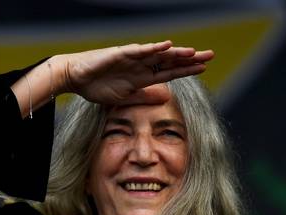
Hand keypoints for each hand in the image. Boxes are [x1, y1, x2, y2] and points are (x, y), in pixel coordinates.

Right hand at [58, 40, 213, 105]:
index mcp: (142, 77)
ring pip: (159, 54)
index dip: (187, 70)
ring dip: (177, 53)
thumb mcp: (124, 98)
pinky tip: (168, 46)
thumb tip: (164, 99)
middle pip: (170, 61)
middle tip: (210, 56)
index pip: (170, 72)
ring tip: (194, 53)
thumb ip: (144, 98)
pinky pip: (140, 50)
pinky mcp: (120, 54)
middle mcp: (141, 65)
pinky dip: (153, 48)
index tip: (204, 69)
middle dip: (190, 59)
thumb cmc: (97, 87)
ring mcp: (132, 58)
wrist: (75, 78)